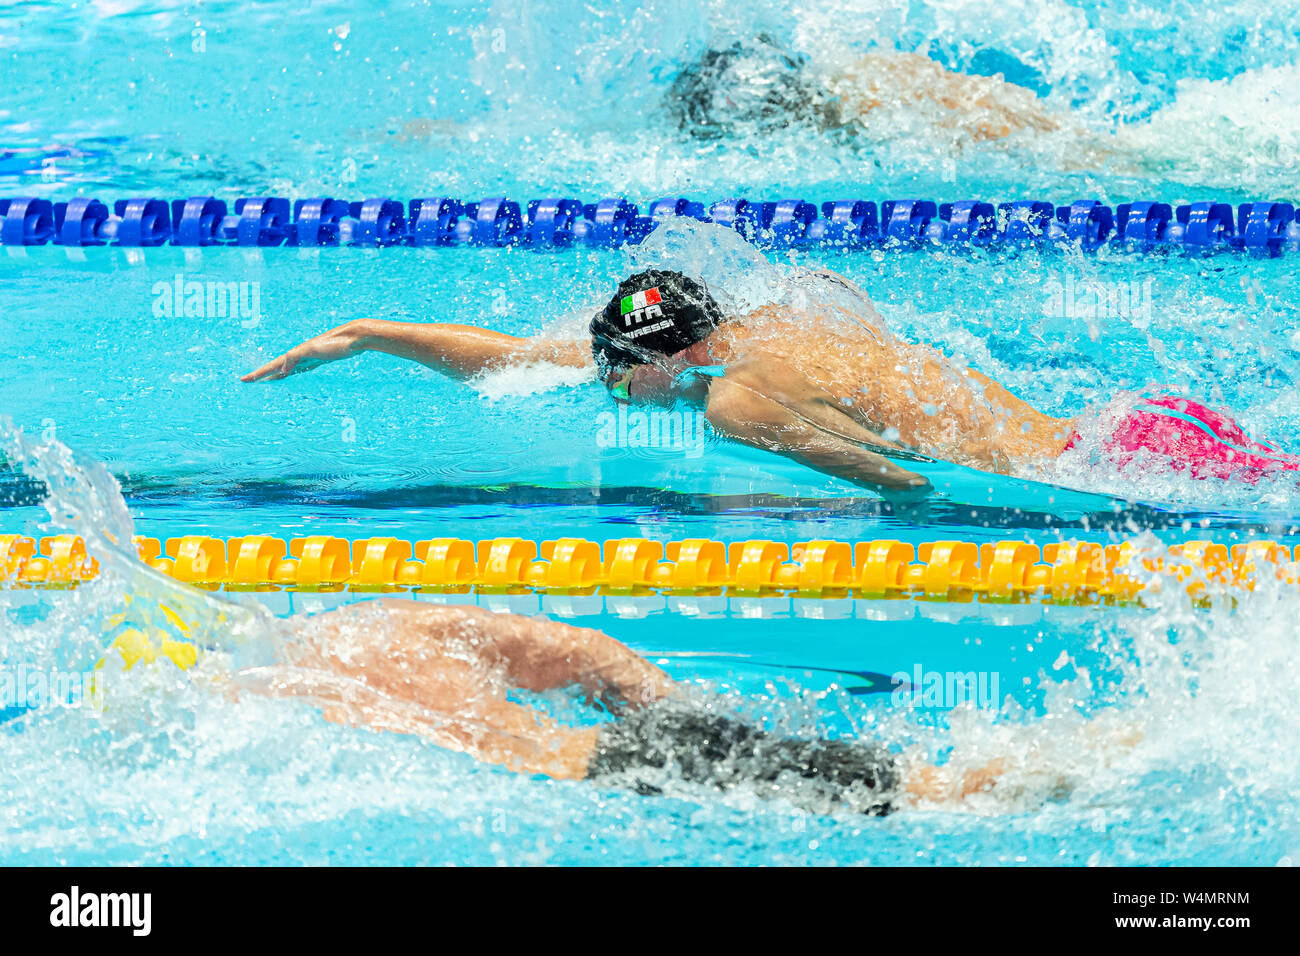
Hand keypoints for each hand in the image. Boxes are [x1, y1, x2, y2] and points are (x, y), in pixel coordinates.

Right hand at [240, 321, 366, 381]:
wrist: (357, 336)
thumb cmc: (337, 343)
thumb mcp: (314, 348)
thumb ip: (296, 356)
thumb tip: (283, 369)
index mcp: (297, 353)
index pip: (274, 365)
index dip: (259, 373)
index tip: (244, 380)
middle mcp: (302, 354)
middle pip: (279, 367)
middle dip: (264, 374)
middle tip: (249, 381)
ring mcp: (311, 357)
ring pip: (289, 368)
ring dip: (278, 374)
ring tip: (268, 381)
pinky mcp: (323, 359)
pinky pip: (302, 368)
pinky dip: (294, 372)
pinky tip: (294, 375)